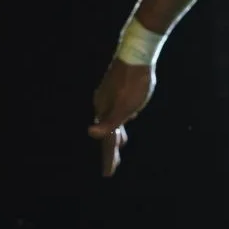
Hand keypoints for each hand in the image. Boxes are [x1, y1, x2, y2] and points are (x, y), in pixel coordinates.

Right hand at [88, 59, 155, 176]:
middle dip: (110, 151)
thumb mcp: (126, 106)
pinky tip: (127, 121)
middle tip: (111, 169)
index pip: (106, 141)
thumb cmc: (133, 84)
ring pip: (112, 122)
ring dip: (115, 136)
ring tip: (120, 147)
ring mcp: (110, 98)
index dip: (109, 158)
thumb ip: (110, 122)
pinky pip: (117, 112)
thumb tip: (92, 134)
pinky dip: (120, 122)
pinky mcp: (118, 91)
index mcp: (105, 112)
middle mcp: (104, 106)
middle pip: (107, 134)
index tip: (108, 174)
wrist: (137, 55)